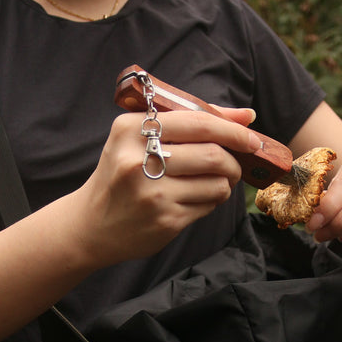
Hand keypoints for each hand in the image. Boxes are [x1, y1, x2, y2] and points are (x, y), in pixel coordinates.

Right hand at [72, 108, 259, 268]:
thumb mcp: (139, 139)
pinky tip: (197, 198)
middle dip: (233, 161)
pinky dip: (212, 200)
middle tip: (233, 165)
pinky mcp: (166, 221)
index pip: (198, 122)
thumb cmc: (121, 174)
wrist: (91, 224)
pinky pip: (208, 206)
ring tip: (215, 182)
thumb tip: (247, 116)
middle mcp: (138, 160)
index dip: (232, 129)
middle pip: (213, 154)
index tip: (251, 137)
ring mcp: (153, 194)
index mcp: (131, 130)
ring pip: (217, 183)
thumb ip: (191, 122)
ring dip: (226, 183)